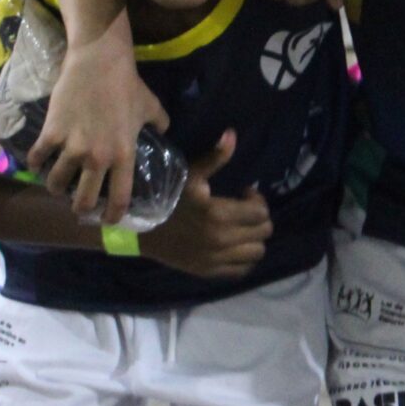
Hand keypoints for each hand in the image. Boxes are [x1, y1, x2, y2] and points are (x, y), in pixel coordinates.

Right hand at [30, 25, 167, 224]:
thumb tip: (164, 130)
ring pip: (56, 183)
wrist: (98, 62)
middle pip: (84, 200)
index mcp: (124, 156)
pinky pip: (37, 158)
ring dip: (56, 187)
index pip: (120, 199)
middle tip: (78, 206)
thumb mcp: (150, 107)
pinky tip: (37, 164)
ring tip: (57, 185)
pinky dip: (35, 165)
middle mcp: (98, 158)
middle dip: (80, 208)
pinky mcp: (52, 132)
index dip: (112, 216)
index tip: (107, 219)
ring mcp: (72, 146)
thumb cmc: (127, 84)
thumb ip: (159, 124)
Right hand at [142, 134, 270, 279]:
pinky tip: (234, 246)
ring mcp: (216, 259)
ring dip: (254, 239)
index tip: (245, 194)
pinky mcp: (210, 271)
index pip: (261, 213)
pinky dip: (244, 259)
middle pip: (263, 232)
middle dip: (259, 219)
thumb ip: (215, 158)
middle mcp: (221, 239)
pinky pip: (242, 270)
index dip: (257, 201)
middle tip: (245, 211)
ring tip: (242, 229)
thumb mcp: (190, 175)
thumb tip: (232, 134)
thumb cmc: (168, 199)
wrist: (141, 230)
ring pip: (257, 253)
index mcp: (218, 214)